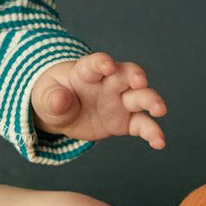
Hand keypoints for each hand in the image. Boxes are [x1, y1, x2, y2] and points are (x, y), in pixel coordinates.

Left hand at [31, 52, 166, 147]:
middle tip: (140, 82)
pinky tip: (159, 142)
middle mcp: (110, 84)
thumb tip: (60, 100)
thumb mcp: (46, 97)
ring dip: (151, 101)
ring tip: (160, 110)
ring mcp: (120, 102)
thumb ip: (52, 98)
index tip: (107, 65)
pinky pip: (142, 125)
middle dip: (136, 76)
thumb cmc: (55, 97)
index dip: (102, 63)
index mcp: (87, 72)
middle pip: (127, 75)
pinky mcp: (126, 121)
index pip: (96, 63)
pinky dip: (152, 133)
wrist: (63, 112)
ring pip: (141, 97)